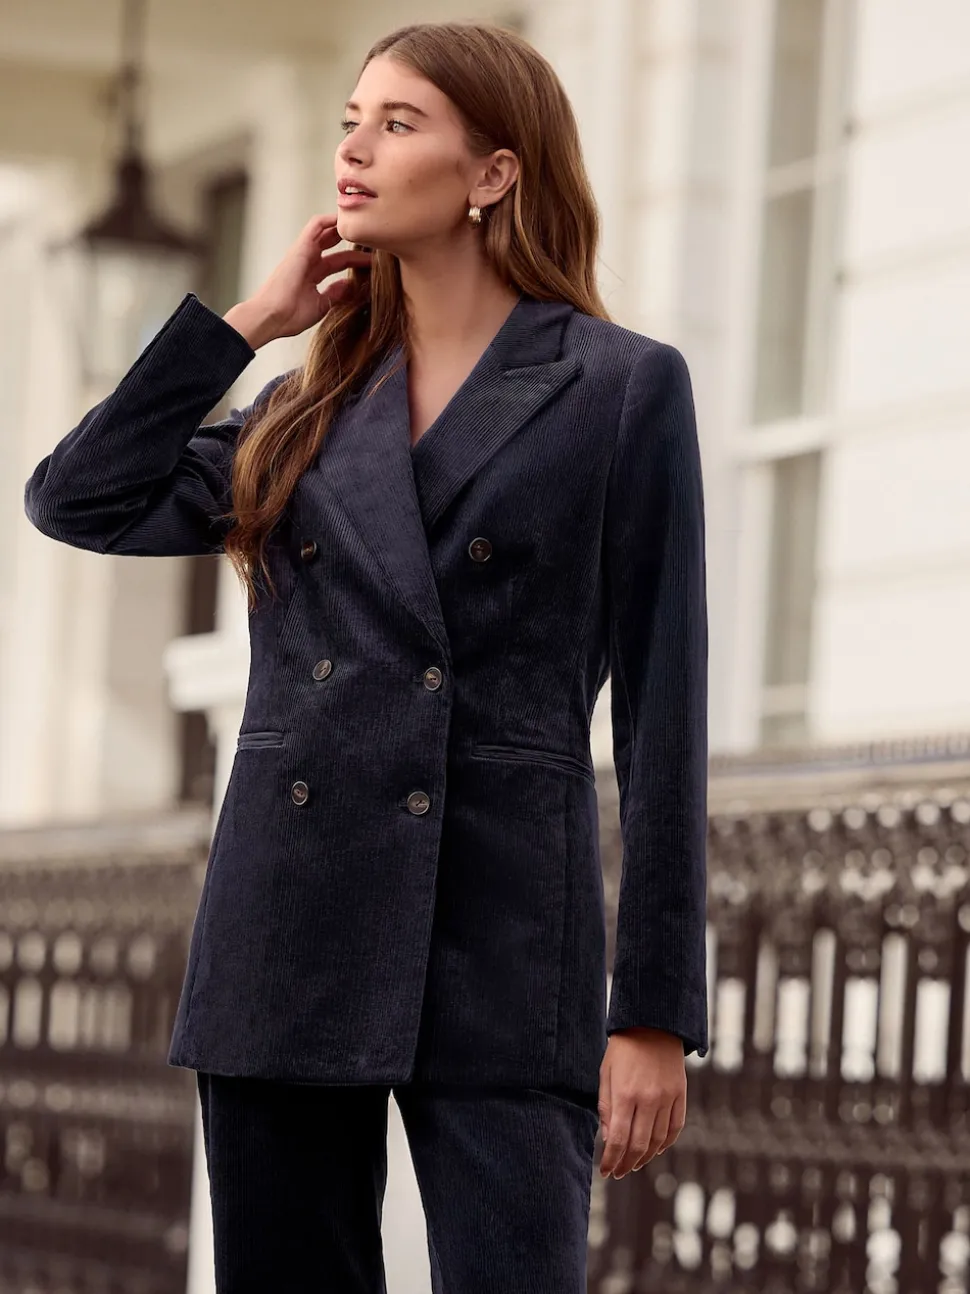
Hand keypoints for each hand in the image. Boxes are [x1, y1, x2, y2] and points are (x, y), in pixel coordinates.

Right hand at [224, 214, 371, 347]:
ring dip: (344, 226)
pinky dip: (330, 219)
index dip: (356, 259)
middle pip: (334, 244)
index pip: (338, 261)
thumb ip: (335, 293)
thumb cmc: (289, 316)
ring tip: (363, 224)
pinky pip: (315, 225)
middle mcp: (307, 261)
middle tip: (375, 239)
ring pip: (325, 231)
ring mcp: (303, 253)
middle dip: (353, 241)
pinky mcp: (300, 247)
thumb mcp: (321, 305)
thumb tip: (350, 285)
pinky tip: (347, 217)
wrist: (271, 317)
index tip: (375, 261)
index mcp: (312, 276)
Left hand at [597, 1026, 685, 1178]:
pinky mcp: (681, 1094)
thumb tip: (608, 1139)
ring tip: (634, 1164)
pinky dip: (666, 1143)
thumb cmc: (623, 1049)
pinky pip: (676, 1127)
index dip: (612, 1160)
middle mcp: (648, 1099)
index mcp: (625, 1094)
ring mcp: (667, 1098)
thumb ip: (606, 1107)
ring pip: (658, 1140)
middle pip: (639, 1145)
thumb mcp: (606, 1074)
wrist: (653, 1024)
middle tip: (619, 1172)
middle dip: (626, 1164)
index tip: (606, 1171)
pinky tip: (656, 1149)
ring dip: (645, 1157)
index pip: (619, 1140)